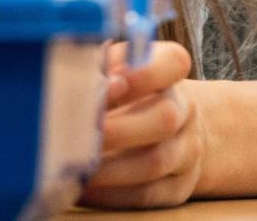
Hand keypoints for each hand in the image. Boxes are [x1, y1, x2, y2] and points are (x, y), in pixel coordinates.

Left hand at [81, 39, 202, 209]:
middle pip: (164, 119)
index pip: (173, 62)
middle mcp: (184, 110)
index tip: (110, 82)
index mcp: (169, 70)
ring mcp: (186, 151)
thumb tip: (71, 80)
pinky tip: (83, 187)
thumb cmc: (121, 89)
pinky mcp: (177, 187)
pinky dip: (112, 193)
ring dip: (109, 167)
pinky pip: (148, 194)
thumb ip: (96, 66)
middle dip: (116, 129)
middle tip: (75, 134)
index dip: (143, 74)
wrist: (163, 127)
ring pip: (155, 161)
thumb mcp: (111, 65)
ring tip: (72, 165)